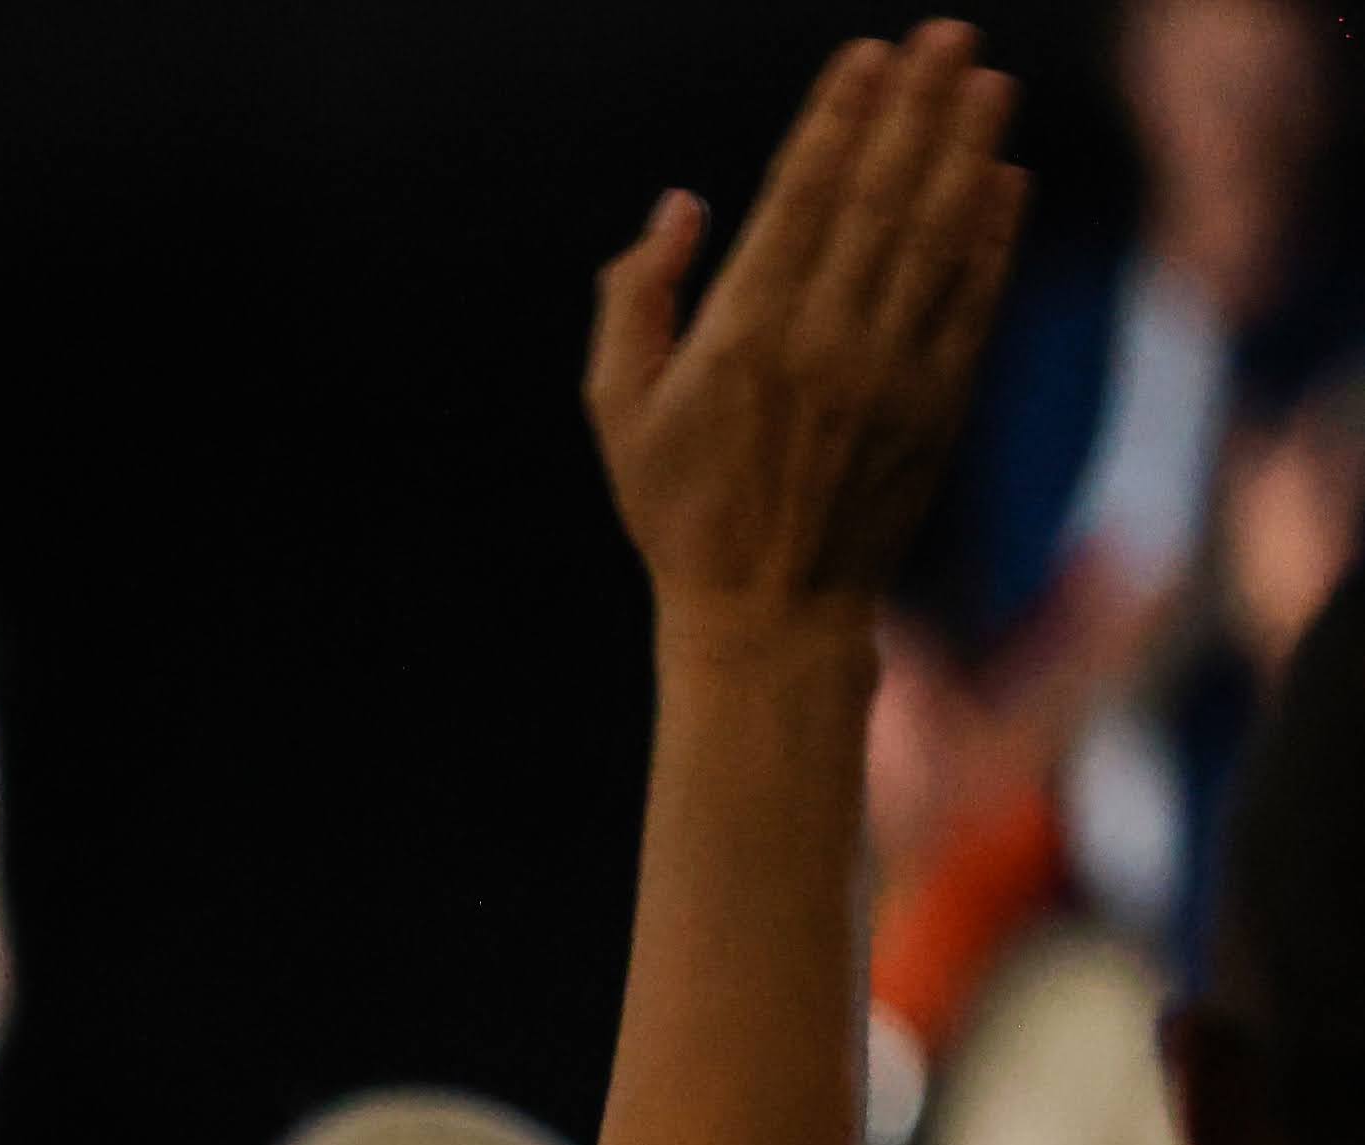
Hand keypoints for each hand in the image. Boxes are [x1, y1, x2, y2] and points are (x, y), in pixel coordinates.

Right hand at [589, 24, 1024, 648]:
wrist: (768, 612)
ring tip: (987, 84)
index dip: (840, 118)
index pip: (803, 198)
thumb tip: (681, 204)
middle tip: (949, 37)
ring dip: (966, 151)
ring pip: (936, 236)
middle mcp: (823, 342)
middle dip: (917, 108)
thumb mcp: (618, 410)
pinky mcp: (937, 404)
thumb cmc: (679, 509)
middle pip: (882, 196)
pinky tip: (1002, 180)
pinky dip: (991, 236)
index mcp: (741, 336)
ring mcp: (890, 372)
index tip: (869, 56)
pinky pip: (972, 300)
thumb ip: (636, 299)